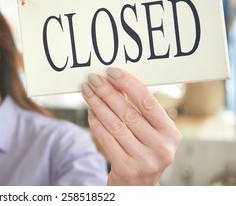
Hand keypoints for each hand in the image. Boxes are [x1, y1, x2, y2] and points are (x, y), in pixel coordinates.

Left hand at [81, 67, 181, 185]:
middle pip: (128, 112)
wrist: (138, 186)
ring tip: (87, 92)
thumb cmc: (144, 152)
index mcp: (170, 133)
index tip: (112, 72)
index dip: (128, 84)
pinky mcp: (126, 168)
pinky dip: (96, 123)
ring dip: (98, 105)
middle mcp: (161, 147)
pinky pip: (106, 139)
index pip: (148, 102)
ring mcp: (144, 160)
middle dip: (107, 92)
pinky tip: (90, 112)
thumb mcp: (150, 132)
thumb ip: (138, 110)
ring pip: (115, 124)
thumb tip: (116, 82)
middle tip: (93, 79)